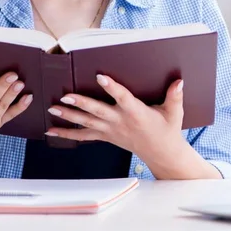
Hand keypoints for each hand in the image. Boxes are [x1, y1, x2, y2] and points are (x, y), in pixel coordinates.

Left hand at [45, 74, 184, 162]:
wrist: (161, 153)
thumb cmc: (167, 129)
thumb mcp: (175, 113)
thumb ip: (175, 96)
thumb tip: (179, 81)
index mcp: (136, 113)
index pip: (123, 98)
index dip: (112, 87)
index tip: (100, 77)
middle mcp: (120, 122)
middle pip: (97, 111)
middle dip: (80, 104)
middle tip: (65, 96)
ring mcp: (111, 131)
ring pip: (86, 123)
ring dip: (68, 116)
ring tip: (52, 109)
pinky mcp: (105, 136)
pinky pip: (83, 135)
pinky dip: (67, 133)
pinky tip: (51, 130)